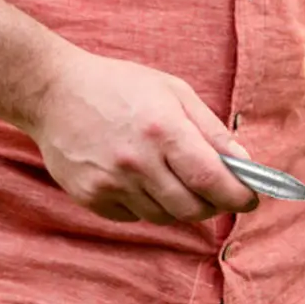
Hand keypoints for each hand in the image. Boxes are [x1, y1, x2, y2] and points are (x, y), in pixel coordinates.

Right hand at [25, 45, 257, 224]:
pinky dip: (149, 206)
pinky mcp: (91, 197)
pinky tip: (144, 181)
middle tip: (219, 192)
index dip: (238, 196)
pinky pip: (135, 217)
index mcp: (163, 130)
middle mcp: (137, 162)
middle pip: (192, 207)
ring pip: (165, 217)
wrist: (54, 92)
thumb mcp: (175, 92)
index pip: (211, 179)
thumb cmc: (120, 86)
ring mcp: (110, 183)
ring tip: (178, 179)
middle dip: (214, 205)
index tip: (250, 200)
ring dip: (182, 206)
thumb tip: (243, 163)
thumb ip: (212, 130)